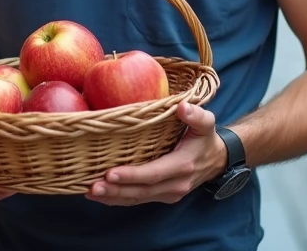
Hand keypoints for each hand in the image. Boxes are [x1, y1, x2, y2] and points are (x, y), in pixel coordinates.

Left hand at [84, 101, 227, 206]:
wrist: (216, 161)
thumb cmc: (205, 138)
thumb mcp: (207, 122)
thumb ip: (196, 115)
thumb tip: (182, 107)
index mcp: (183, 165)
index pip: (154, 173)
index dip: (132, 175)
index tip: (110, 173)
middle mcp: (175, 184)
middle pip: (141, 191)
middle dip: (116, 190)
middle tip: (92, 187)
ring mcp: (168, 193)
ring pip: (137, 199)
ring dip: (113, 198)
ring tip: (90, 192)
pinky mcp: (161, 196)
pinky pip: (138, 200)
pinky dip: (118, 199)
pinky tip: (99, 195)